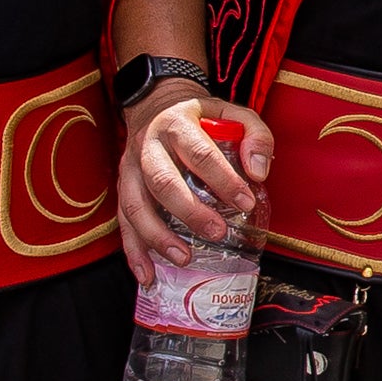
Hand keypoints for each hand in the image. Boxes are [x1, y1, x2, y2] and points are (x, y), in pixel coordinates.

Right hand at [116, 85, 270, 274]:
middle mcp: (148, 146)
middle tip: (217, 233)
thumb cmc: (200, 117)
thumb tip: (258, 172)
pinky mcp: (123, 188)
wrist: (155, 106)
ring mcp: (130, 168)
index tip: (246, 202)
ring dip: (157, 236)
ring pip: (135, 205)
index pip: (200, 153)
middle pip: (163, 181)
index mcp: (177, 124)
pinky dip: (133, 252)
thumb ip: (255, 136)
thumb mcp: (233, 113)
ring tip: (183, 258)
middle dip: (190, 211)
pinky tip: (147, 275)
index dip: (223, 179)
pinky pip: (123, 222)